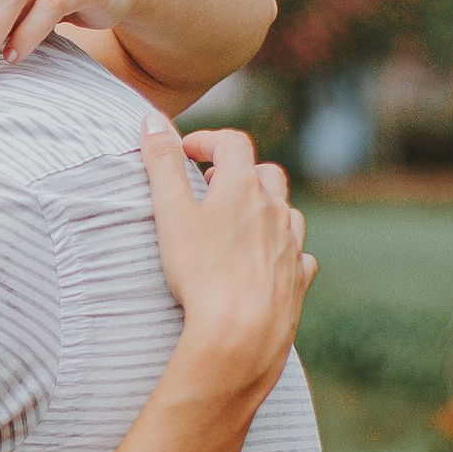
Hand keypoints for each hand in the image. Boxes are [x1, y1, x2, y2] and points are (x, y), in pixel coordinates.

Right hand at [139, 123, 314, 411]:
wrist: (242, 332)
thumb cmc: (201, 272)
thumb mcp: (170, 212)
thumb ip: (161, 163)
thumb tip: (153, 119)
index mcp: (245, 186)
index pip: (232, 142)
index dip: (207, 140)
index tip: (184, 153)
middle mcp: (276, 209)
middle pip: (266, 173)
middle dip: (238, 173)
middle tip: (210, 189)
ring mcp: (292, 243)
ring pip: (286, 210)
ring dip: (265, 208)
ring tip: (238, 224)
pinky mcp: (299, 277)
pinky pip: (298, 253)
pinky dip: (283, 248)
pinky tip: (266, 260)